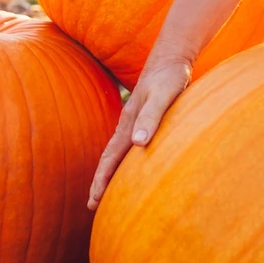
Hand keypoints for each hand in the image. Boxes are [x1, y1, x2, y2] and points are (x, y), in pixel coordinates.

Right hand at [87, 56, 190, 209]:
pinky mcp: (144, 118)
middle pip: (109, 157)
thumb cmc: (170, 77)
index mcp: (129, 123)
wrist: (171, 57)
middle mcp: (128, 124)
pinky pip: (129, 144)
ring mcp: (134, 121)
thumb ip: (152, 117)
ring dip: (110, 172)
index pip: (111, 158)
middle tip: (91, 205)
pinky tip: (130, 165)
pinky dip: (123, 159)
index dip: (102, 179)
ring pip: (117, 152)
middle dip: (100, 181)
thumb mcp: (164, 95)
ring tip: (105, 190)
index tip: (94, 200)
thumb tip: (138, 144)